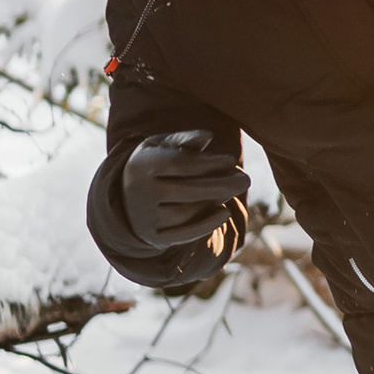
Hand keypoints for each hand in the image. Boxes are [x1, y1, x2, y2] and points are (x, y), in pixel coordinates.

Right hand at [121, 125, 246, 256]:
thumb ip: (184, 140)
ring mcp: (145, 217)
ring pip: (187, 212)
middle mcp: (139, 193)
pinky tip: (225, 213)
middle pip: (188, 190)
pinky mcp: (153, 236)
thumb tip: (208, 136)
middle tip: (246, 180)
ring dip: (215, 201)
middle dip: (221, 185)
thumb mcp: (162, 146)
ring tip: (232, 190)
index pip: (179, 163)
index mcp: (141, 165)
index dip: (208, 162)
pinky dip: (206, 226)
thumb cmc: (154, 163)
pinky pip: (183, 234)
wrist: (126, 198)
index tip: (231, 159)